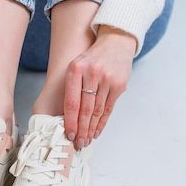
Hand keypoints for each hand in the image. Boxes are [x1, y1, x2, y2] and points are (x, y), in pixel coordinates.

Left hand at [64, 26, 136, 146]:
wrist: (116, 42)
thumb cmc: (92, 58)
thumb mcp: (77, 66)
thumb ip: (72, 87)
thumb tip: (66, 117)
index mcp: (76, 69)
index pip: (72, 101)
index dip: (70, 121)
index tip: (69, 134)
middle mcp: (92, 74)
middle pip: (85, 109)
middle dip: (81, 129)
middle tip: (78, 143)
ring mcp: (107, 79)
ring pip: (97, 111)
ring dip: (91, 128)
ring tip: (87, 140)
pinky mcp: (119, 85)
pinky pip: (109, 108)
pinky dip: (102, 122)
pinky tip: (97, 131)